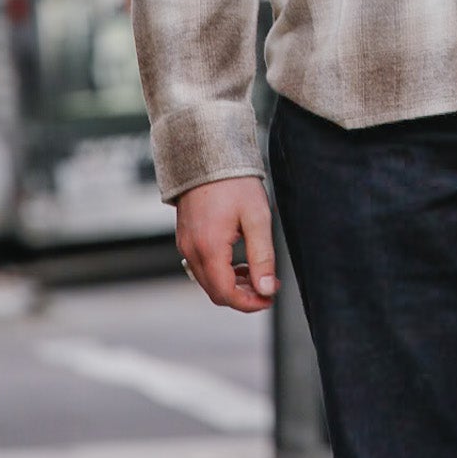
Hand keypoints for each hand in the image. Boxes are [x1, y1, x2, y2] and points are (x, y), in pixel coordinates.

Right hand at [176, 175, 278, 311]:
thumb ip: (262, 256)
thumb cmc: (235, 182)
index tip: (271, 298)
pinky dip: (221, 272)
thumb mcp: (257, 218)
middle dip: (243, 296)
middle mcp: (191, 250)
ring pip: (207, 281)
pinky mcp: (185, 237)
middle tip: (269, 288)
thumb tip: (267, 290)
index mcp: (208, 249)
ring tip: (257, 273)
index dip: (250, 303)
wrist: (209, 154)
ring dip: (232, 284)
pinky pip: (201, 266)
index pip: (226, 294)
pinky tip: (239, 262)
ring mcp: (185, 244)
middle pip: (215, 292)